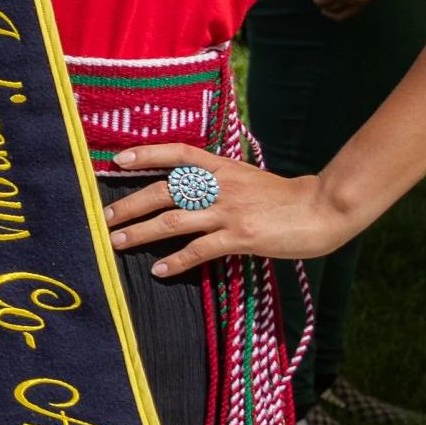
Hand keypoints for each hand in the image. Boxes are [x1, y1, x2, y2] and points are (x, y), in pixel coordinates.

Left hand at [104, 145, 366, 270]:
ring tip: (116, 243)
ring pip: (173, 220)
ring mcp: (229, 211)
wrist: (321, 209)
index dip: (147, 154)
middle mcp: (220, 185)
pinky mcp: (240, 236)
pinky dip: (177, 260)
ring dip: (141, 232)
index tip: (118, 160)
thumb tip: (187, 190)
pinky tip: (159, 270)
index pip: (178, 154)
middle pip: (164, 191)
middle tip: (103, 216)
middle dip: (130, 204)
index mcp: (223, 167)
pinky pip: (200, 250)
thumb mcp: (247, 179)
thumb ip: (219, 182)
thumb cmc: (285, 198)